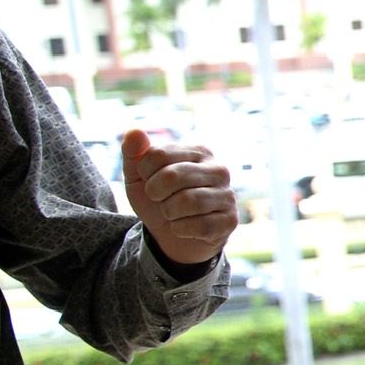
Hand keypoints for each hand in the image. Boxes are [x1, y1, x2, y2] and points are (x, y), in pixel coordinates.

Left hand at [121, 130, 234, 267]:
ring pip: (187, 201)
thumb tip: (134, 131)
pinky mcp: (230, 220)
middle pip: (172, 176)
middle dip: (155, 192)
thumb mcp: (139, 175)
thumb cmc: (158, 198)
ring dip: (168, 213)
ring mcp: (227, 195)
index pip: (158, 154)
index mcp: (199, 151)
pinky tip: (186, 227)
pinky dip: (181, 230)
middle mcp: (219, 170)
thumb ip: (134, 152)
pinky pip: (198, 226)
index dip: (144, 171)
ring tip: (173, 213)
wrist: (172, 233)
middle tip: (159, 198)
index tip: (149, 180)